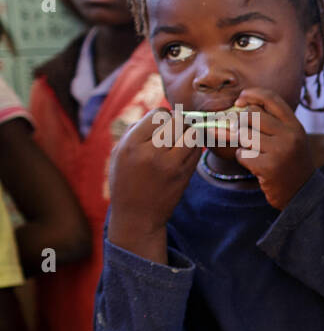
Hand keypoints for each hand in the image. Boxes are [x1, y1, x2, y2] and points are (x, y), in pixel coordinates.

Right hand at [106, 111, 201, 260]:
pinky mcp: (185, 175)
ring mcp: (171, 165)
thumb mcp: (119, 153)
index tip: (160, 126)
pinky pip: (197, 150)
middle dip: (178, 123)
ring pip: (192, 134)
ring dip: (189, 135)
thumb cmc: (126, 181)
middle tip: (173, 132)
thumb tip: (161, 113)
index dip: (162, 116)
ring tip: (179, 143)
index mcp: (131, 145)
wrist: (137, 216)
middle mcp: (151, 153)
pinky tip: (183, 155)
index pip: (158, 113)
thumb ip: (137, 130)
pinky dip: (193, 148)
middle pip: (178, 121)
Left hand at [230, 88, 317, 209]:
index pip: (271, 98)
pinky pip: (242, 154)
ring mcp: (280, 151)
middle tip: (244, 133)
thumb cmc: (290, 162)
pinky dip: (244, 159)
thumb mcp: (289, 138)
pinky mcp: (268, 167)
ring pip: (244, 134)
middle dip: (241, 122)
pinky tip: (257, 166)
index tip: (240, 100)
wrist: (303, 193)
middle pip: (252, 114)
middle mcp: (290, 135)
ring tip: (256, 152)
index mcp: (295, 125)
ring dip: (243, 144)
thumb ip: (269, 122)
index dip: (251, 94)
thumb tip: (234, 109)